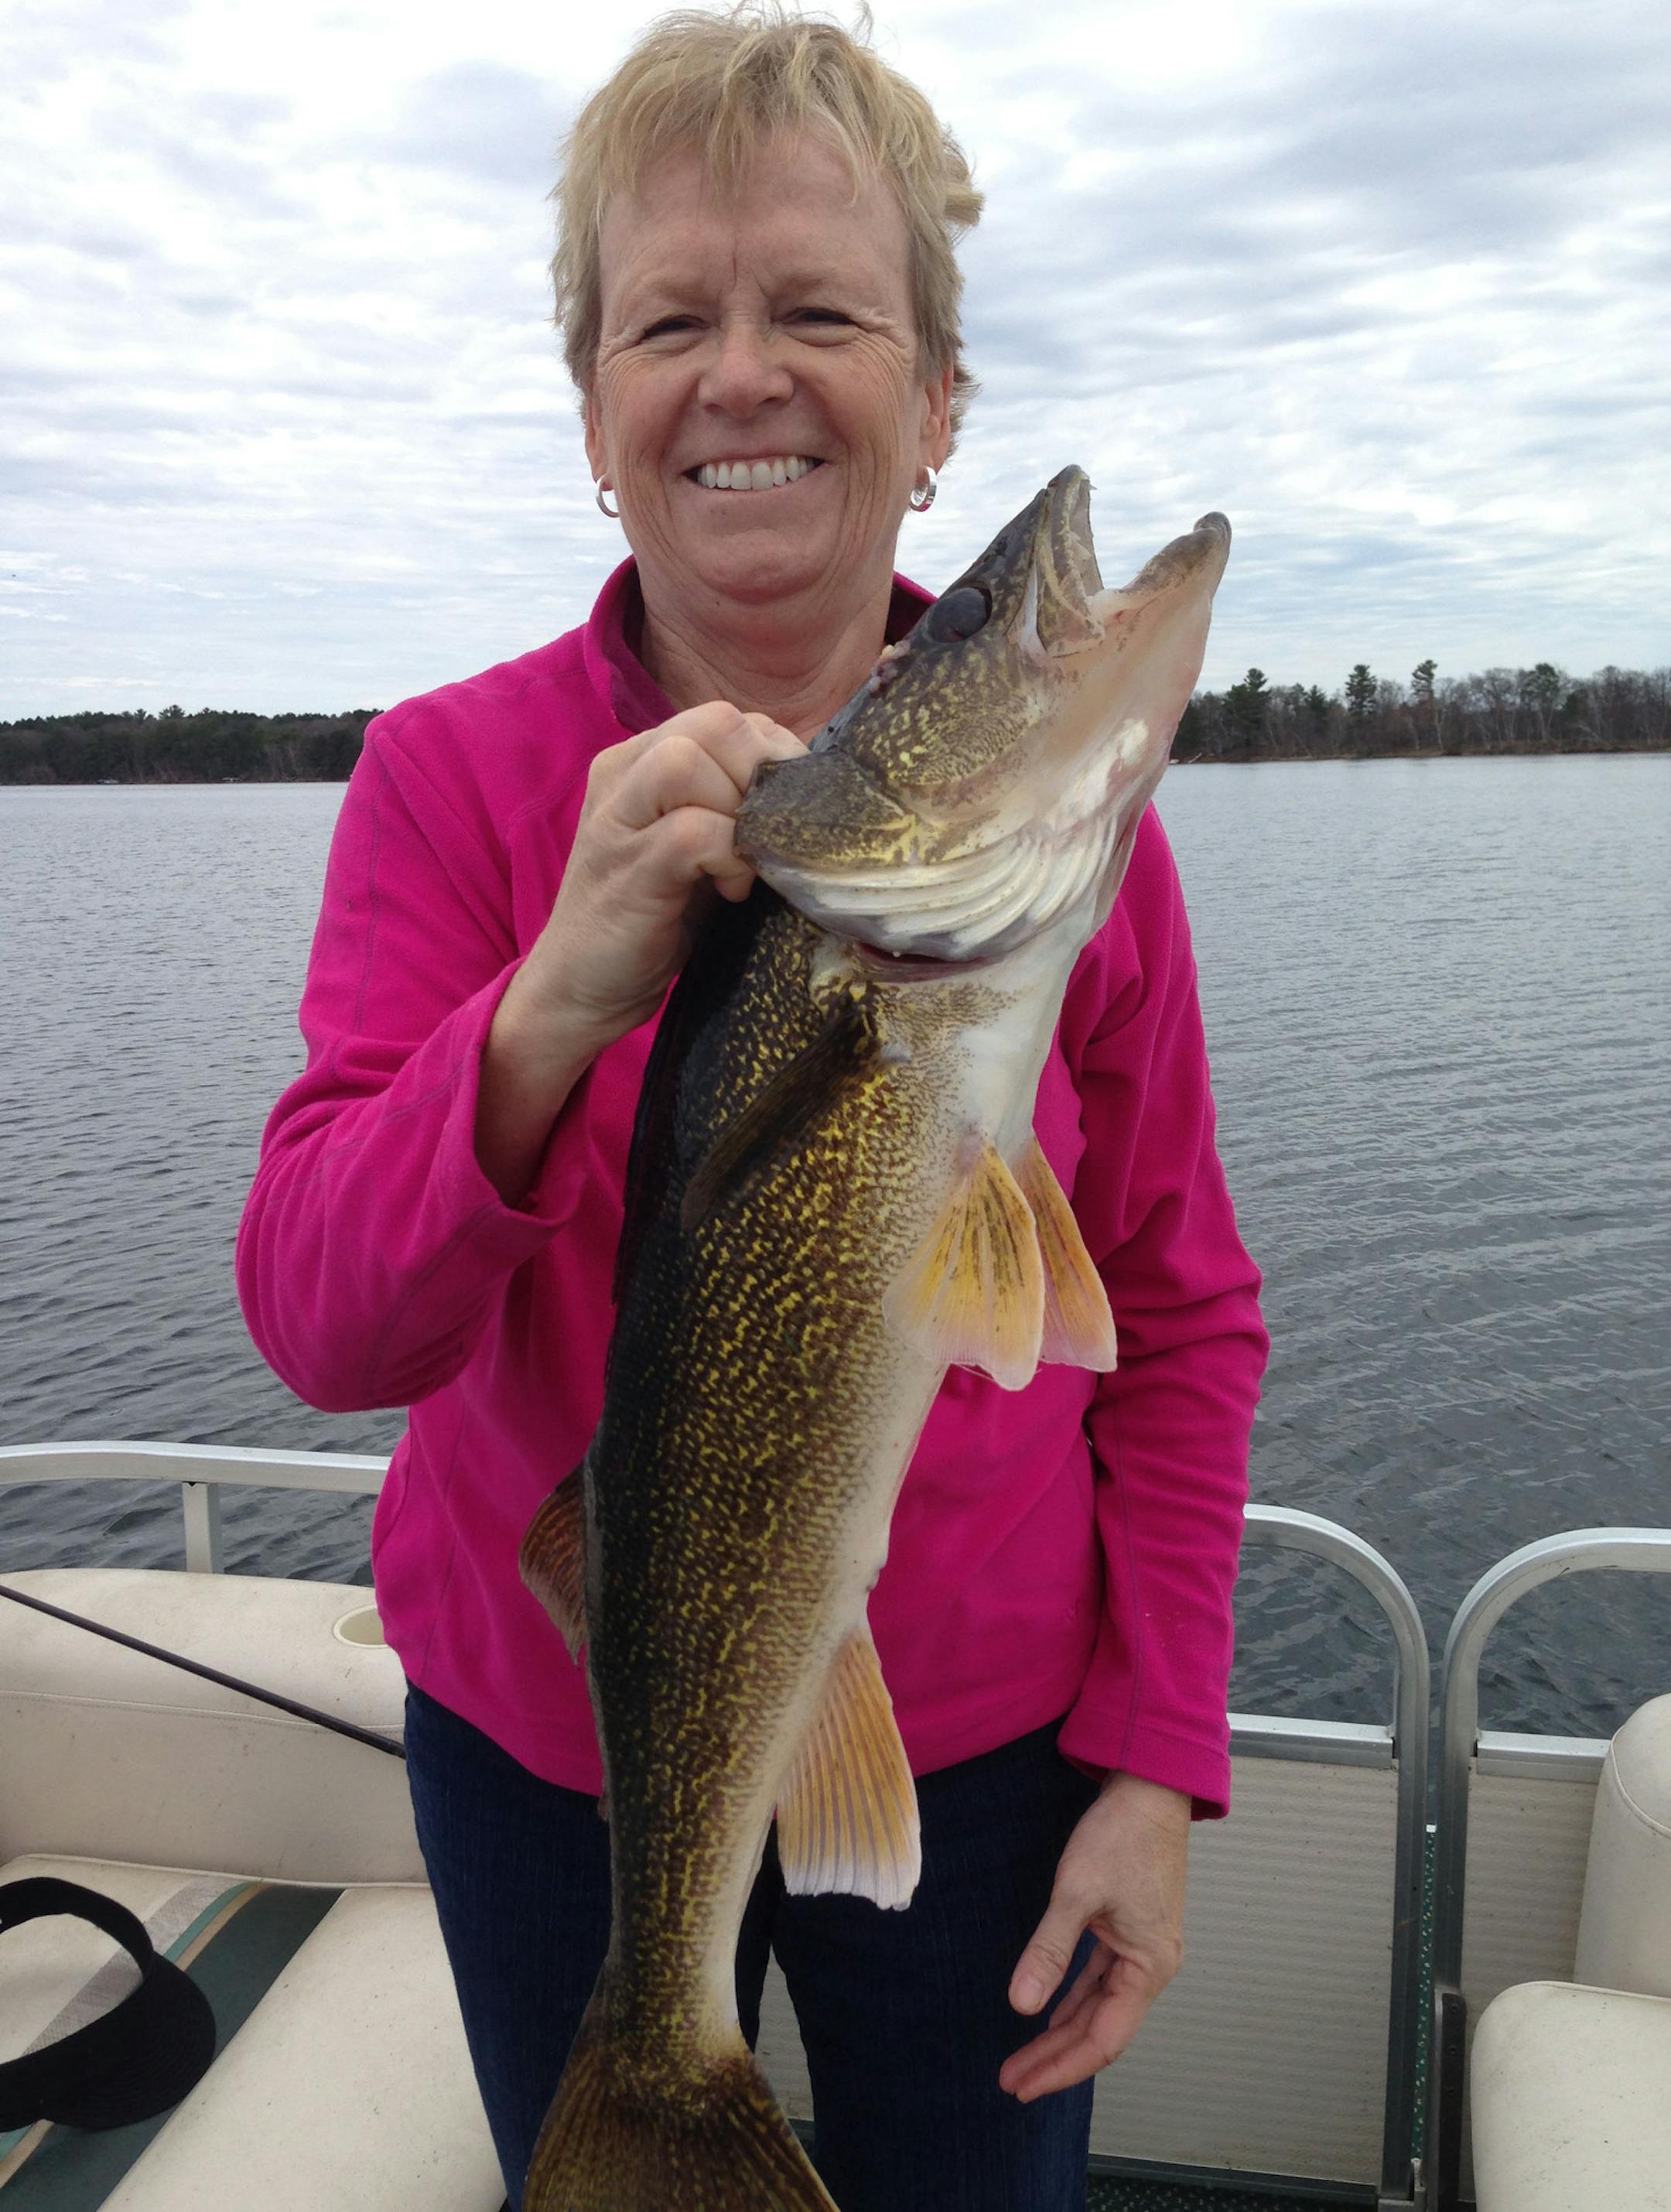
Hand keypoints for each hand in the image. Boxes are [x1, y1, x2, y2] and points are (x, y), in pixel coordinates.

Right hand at [525, 701, 806, 1048]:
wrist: (580, 989)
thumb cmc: (650, 919)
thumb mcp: (698, 849)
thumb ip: (735, 809)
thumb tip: (813, 799)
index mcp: (641, 759)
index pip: (727, 719)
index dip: (774, 757)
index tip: (787, 814)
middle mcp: (622, 773)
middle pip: (715, 723)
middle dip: (762, 777)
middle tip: (768, 837)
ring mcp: (617, 816)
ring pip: (692, 761)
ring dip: (742, 812)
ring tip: (746, 864)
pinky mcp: (627, 865)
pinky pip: (694, 830)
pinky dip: (731, 857)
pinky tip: (731, 892)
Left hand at [999, 1771, 1189, 2102]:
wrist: (1150, 1788)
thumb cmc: (1120, 1836)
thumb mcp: (1077, 1892)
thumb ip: (1049, 1951)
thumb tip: (1021, 2005)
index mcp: (1149, 1967)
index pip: (1103, 2039)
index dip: (1061, 2066)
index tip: (1021, 2084)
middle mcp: (1152, 1967)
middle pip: (1100, 2030)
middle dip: (1055, 2057)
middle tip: (1011, 2080)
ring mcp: (1144, 1950)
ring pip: (1099, 2007)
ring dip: (1062, 2033)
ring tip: (1023, 2058)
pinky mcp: (1132, 1931)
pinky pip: (1100, 1980)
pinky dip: (1073, 1999)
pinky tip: (1049, 2013)